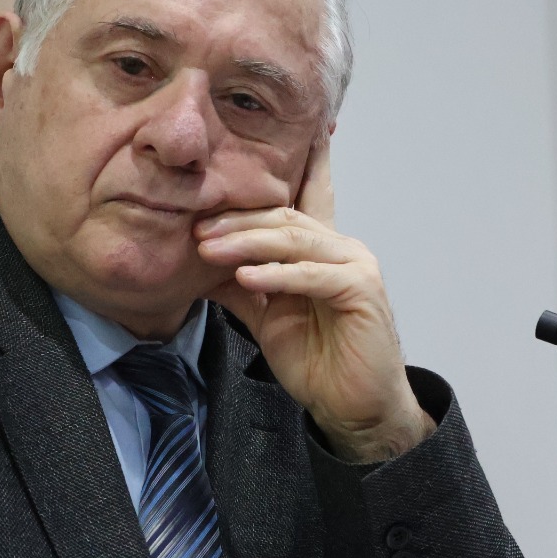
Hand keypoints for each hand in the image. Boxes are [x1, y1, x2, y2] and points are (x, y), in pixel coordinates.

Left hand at [196, 141, 434, 462]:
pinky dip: (277, 275)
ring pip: (295, 241)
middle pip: (284, 218)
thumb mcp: (266, 316)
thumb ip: (241, 285)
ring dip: (247, 242)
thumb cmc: (317, 361)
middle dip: (236, 219)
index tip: (251, 149)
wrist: (352, 407)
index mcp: (321, 249)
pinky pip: (312, 275)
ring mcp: (356, 266)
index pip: (302, 199)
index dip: (286, 169)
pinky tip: (245, 277)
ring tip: (207, 248)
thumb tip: (199, 260)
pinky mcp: (361, 291)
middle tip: (194, 226)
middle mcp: (341, 248)